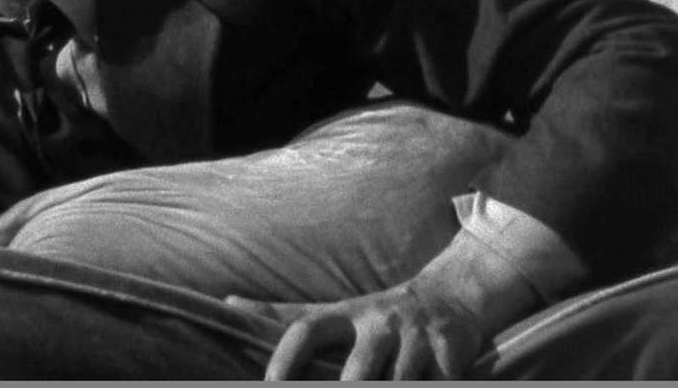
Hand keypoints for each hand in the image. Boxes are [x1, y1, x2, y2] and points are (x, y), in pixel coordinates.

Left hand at [227, 283, 484, 379]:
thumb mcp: (332, 314)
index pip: (306, 329)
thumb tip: (226, 302)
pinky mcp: (451, 354)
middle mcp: (377, 324)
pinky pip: (440, 384)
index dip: (285, 357)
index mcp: (343, 316)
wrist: (448, 299)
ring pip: (399, 384)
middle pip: (358, 372)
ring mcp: (415, 339)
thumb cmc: (374, 319)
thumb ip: (282, 316)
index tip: (270, 383)